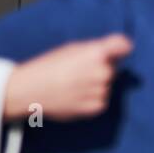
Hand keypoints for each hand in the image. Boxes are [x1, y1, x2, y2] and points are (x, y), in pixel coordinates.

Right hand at [3, 34, 133, 121]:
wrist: (30, 91)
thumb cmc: (48, 67)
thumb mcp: (71, 49)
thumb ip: (96, 49)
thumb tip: (116, 54)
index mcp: (96, 53)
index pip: (123, 45)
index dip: (122, 48)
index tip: (120, 50)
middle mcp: (103, 71)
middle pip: (112, 68)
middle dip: (101, 69)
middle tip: (79, 72)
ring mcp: (101, 91)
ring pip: (106, 86)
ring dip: (96, 85)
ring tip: (73, 85)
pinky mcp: (97, 107)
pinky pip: (101, 100)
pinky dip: (92, 99)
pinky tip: (75, 96)